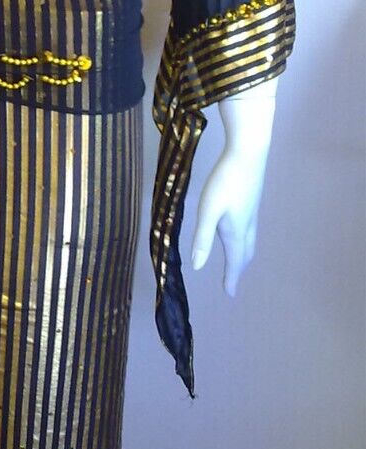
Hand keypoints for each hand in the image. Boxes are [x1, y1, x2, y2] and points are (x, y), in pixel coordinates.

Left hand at [188, 81, 277, 294]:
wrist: (248, 153)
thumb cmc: (226, 181)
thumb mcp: (208, 210)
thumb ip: (202, 238)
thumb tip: (197, 266)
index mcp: (236, 231)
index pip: (234, 262)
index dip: (231, 279)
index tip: (229, 294)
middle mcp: (247, 225)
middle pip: (244, 254)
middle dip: (238, 269)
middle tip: (232, 282)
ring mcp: (251, 213)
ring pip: (249, 242)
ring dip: (242, 256)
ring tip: (236, 262)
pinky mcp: (251, 202)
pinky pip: (249, 230)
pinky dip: (243, 241)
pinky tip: (236, 231)